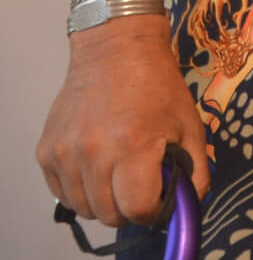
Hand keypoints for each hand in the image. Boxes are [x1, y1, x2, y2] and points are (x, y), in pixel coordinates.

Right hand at [39, 16, 210, 226]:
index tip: (159, 195)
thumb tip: (188, 204)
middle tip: (140, 185)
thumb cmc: (158, 85)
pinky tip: (97, 168)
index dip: (153, 208)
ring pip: (83, 208)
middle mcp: (93, 153)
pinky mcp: (46, 152)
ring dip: (104, 201)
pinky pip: (61, 192)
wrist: (115, 49)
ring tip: (119, 175)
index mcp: (132, 146)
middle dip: (129, 208)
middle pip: (109, 214)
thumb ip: (195, 170)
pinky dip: (80, 190)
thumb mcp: (189, 123)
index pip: (137, 208)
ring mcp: (65, 154)